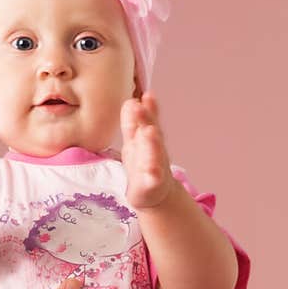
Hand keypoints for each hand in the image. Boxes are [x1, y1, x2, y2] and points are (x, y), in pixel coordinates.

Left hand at [121, 92, 174, 209]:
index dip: (147, 109)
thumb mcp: (135, 142)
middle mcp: (155, 150)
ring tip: (149, 131)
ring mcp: (156, 166)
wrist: (155, 193)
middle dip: (147, 119)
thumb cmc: (143, 164)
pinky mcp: (152, 184)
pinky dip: (154, 175)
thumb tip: (131, 100)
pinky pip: (154, 179)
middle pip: (152, 132)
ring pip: (155, 154)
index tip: (147, 94)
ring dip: (153, 143)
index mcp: (148, 139)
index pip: (147, 120)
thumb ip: (134, 123)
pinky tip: (152, 170)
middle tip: (140, 106)